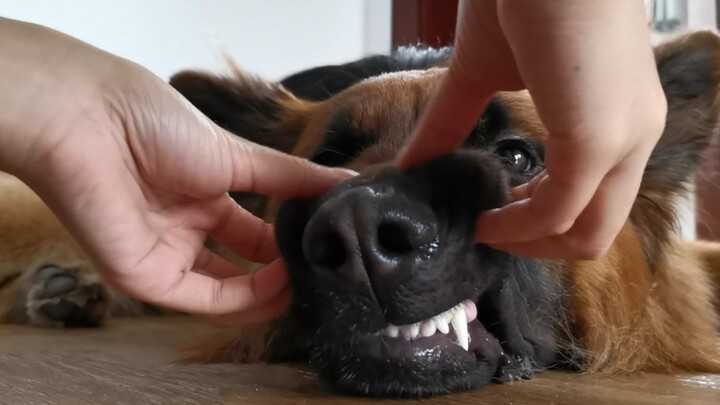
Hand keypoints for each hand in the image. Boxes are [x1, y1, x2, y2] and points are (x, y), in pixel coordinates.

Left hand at [0, 18, 351, 321]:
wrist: (90, 120)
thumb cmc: (155, 123)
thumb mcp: (239, 153)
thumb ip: (291, 177)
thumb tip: (347, 181)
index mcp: (203, 195)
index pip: (254, 231)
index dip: (288, 241)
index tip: (324, 243)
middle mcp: (186, 229)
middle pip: (242, 265)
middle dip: (283, 271)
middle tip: (321, 272)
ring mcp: (166, 255)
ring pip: (225, 291)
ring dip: (269, 292)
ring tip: (308, 283)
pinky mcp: (146, 277)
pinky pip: (202, 301)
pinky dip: (245, 300)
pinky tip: (279, 286)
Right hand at [397, 0, 666, 259]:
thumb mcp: (482, 74)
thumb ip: (451, 123)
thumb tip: (410, 163)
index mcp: (618, 118)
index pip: (594, 198)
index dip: (540, 219)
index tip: (492, 212)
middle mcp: (635, 136)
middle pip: (597, 229)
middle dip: (535, 243)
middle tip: (488, 230)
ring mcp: (623, 140)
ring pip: (589, 233)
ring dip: (529, 243)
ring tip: (485, 224)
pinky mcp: (597, 140)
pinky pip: (559, 213)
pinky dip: (518, 229)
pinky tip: (485, 217)